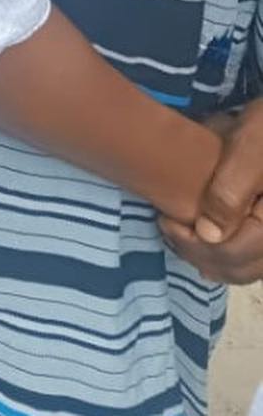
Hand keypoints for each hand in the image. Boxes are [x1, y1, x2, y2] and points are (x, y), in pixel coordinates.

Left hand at [158, 103, 262, 283]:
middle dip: (198, 254)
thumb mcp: (247, 151)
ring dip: (209, 259)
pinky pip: (250, 258)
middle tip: (167, 227)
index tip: (166, 220)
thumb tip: (207, 233)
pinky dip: (225, 258)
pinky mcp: (262, 226)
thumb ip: (230, 193)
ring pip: (244, 269)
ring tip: (180, 235)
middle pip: (238, 267)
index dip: (194, 244)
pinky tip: (203, 243)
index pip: (232, 253)